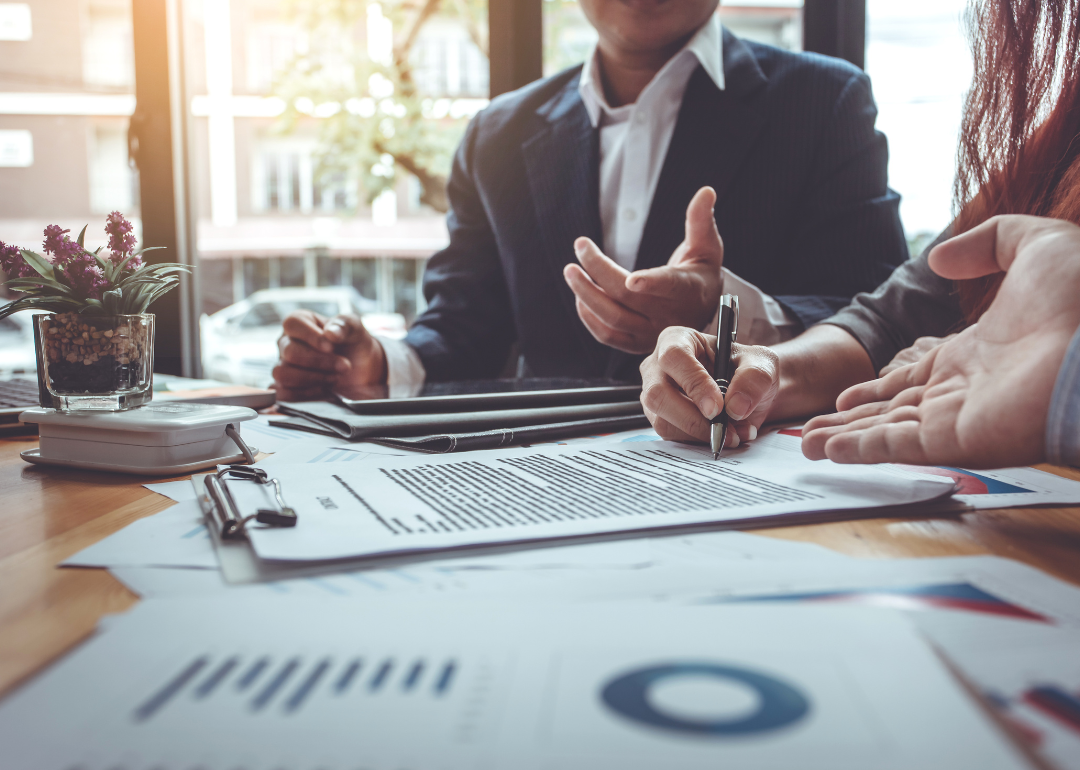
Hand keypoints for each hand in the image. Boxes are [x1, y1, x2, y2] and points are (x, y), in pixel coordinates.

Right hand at [272, 311, 387, 400]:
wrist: (361, 370)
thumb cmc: (353, 344)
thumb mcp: (355, 329)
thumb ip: (345, 325)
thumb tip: (330, 333)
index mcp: (299, 322)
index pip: (293, 323)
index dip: (311, 336)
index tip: (331, 347)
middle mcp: (286, 343)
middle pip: (290, 352)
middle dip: (320, 362)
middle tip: (344, 366)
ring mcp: (283, 365)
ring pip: (283, 374)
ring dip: (313, 379)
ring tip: (335, 378)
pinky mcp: (285, 387)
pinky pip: (284, 394)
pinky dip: (306, 394)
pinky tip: (325, 390)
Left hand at [564, 186, 722, 353]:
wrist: (701, 311)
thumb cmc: (701, 273)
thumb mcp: (707, 246)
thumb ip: (701, 220)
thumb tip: (706, 191)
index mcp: (688, 290)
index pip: (669, 286)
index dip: (651, 283)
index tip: (632, 279)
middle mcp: (669, 316)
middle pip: (628, 297)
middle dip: (599, 271)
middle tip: (580, 246)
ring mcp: (651, 333)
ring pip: (613, 318)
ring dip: (586, 295)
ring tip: (571, 271)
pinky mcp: (636, 344)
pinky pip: (607, 336)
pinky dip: (589, 317)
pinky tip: (579, 295)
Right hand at [639, 326, 778, 445]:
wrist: (746, 392)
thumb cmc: (746, 368)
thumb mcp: (762, 363)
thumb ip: (754, 378)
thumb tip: (735, 407)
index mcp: (677, 340)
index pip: (674, 357)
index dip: (694, 383)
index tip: (717, 407)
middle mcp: (657, 366)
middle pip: (658, 394)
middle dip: (692, 418)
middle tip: (723, 429)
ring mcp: (654, 394)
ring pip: (662, 421)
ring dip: (700, 433)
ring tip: (733, 433)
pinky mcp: (660, 418)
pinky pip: (671, 436)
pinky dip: (699, 441)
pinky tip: (722, 434)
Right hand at [802, 215, 1079, 467]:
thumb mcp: (1036, 246)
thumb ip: (986, 243)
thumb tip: (938, 258)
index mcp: (974, 356)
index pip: (911, 379)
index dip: (875, 388)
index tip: (844, 396)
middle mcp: (961, 393)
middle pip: (891, 412)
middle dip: (850, 421)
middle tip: (811, 431)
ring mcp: (958, 419)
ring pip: (887, 432)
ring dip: (845, 438)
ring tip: (806, 445)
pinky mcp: (958, 441)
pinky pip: (899, 446)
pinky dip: (861, 449)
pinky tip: (829, 451)